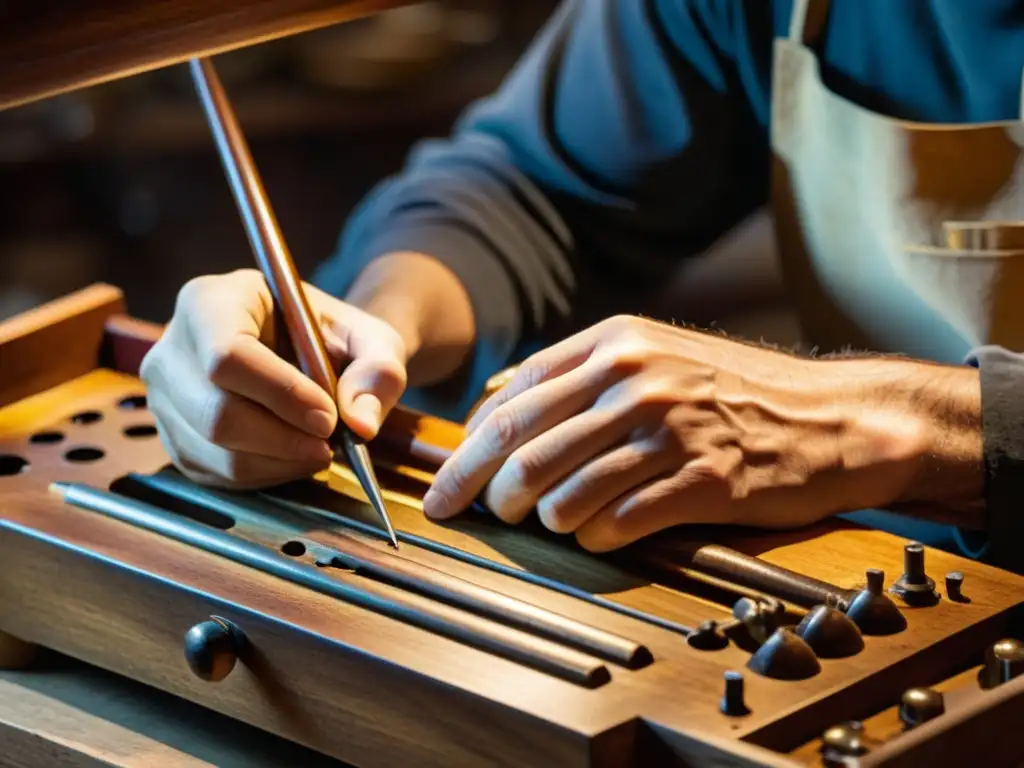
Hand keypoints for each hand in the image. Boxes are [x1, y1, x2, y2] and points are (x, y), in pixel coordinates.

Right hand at [140, 269, 407, 488]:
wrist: (307, 352)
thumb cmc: (332, 338)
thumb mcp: (371, 339)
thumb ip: (378, 371)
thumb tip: (361, 423)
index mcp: (211, 300)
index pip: (227, 354)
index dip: (280, 393)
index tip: (327, 416)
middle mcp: (173, 347)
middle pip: (215, 412)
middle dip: (283, 438)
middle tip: (329, 441)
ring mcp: (165, 396)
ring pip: (215, 450)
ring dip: (279, 461)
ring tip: (319, 447)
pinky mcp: (174, 437)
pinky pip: (214, 473)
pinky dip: (264, 474)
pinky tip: (293, 456)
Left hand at [424, 316, 933, 550]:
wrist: (832, 417)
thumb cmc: (731, 390)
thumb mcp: (652, 354)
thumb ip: (573, 372)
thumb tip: (493, 400)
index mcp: (614, 344)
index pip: (513, 399)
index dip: (467, 448)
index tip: (447, 483)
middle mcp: (634, 379)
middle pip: (522, 445)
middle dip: (479, 488)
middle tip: (465, 514)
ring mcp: (669, 429)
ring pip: (562, 490)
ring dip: (539, 518)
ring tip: (544, 523)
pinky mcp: (702, 480)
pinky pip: (618, 521)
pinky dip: (594, 537)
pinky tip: (597, 536)